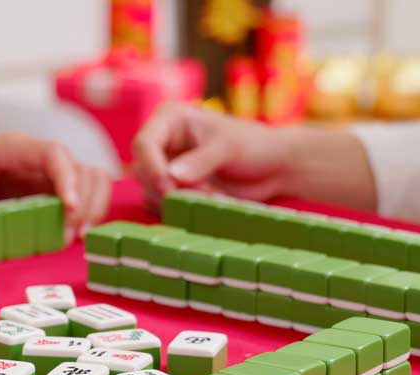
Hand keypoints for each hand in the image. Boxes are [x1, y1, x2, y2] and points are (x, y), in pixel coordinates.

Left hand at [0, 134, 112, 240]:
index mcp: (13, 148)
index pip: (53, 153)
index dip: (67, 178)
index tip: (68, 207)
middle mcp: (39, 159)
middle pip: (82, 169)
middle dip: (84, 203)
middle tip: (68, 236)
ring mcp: (49, 175)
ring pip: (93, 180)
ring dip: (92, 208)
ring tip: (75, 236)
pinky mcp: (52, 192)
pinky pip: (86, 196)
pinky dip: (88, 214)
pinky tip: (73, 235)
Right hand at [131, 102, 376, 212]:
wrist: (276, 167)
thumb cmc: (256, 145)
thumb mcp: (229, 148)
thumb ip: (201, 161)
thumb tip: (171, 176)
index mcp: (171, 119)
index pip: (143, 144)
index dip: (151, 168)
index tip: (169, 188)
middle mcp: (163, 142)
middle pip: (143, 172)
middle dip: (171, 188)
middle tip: (205, 193)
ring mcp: (167, 167)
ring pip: (151, 192)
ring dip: (180, 201)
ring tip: (214, 195)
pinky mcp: (175, 189)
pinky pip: (164, 206)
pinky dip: (185, 209)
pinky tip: (211, 201)